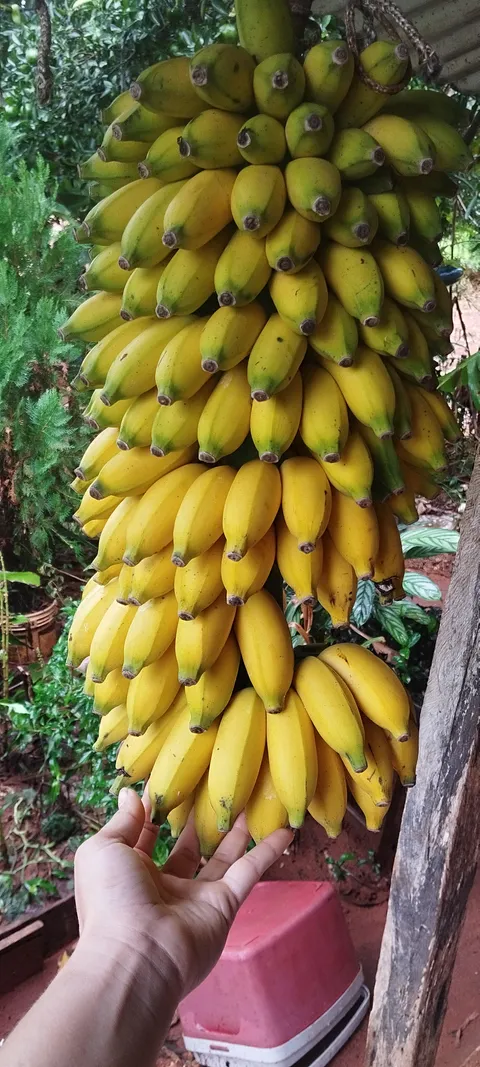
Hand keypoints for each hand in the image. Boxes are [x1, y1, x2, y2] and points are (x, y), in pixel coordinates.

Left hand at [75, 787, 292, 997]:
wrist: (137, 956)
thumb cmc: (112, 899)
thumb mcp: (103, 851)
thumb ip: (123, 822)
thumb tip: (132, 795)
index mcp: (131, 871)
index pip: (148, 835)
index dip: (160, 809)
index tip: (176, 778)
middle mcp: (164, 884)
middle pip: (187, 845)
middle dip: (199, 818)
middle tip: (217, 786)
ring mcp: (196, 896)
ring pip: (220, 855)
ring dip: (235, 829)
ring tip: (250, 797)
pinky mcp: (224, 906)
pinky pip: (248, 872)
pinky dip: (266, 851)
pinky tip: (284, 828)